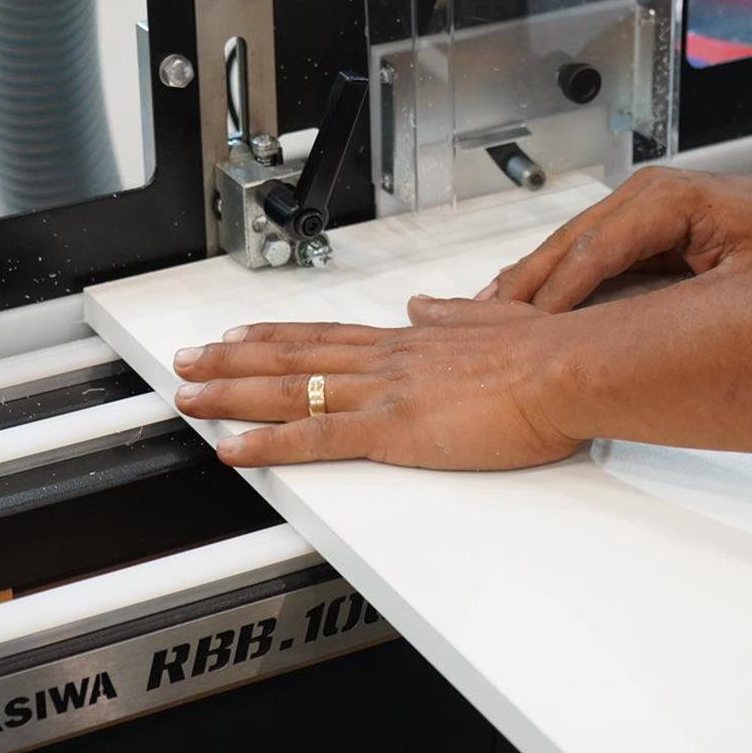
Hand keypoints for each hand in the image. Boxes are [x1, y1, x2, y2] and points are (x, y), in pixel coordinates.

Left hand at [172, 296, 575, 470]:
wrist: (564, 369)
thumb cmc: (542, 351)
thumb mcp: (493, 319)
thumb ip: (450, 313)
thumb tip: (422, 304)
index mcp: (409, 340)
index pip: (326, 335)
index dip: (277, 334)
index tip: (242, 331)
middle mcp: (386, 360)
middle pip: (292, 358)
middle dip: (233, 359)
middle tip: (187, 358)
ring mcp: (384, 394)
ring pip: (289, 391)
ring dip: (232, 392)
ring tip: (188, 394)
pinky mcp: (394, 431)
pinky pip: (316, 438)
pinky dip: (268, 442)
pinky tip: (232, 448)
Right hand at [476, 165, 751, 311]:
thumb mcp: (749, 280)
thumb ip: (690, 305)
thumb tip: (636, 338)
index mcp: (664, 201)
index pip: (594, 251)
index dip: (559, 294)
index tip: (529, 330)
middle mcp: (638, 194)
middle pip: (565, 243)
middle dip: (523, 285)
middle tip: (481, 322)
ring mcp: (630, 202)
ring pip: (563, 245)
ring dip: (527, 281)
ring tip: (483, 313)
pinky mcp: (628, 218)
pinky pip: (578, 249)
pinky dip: (548, 276)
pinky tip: (518, 298)